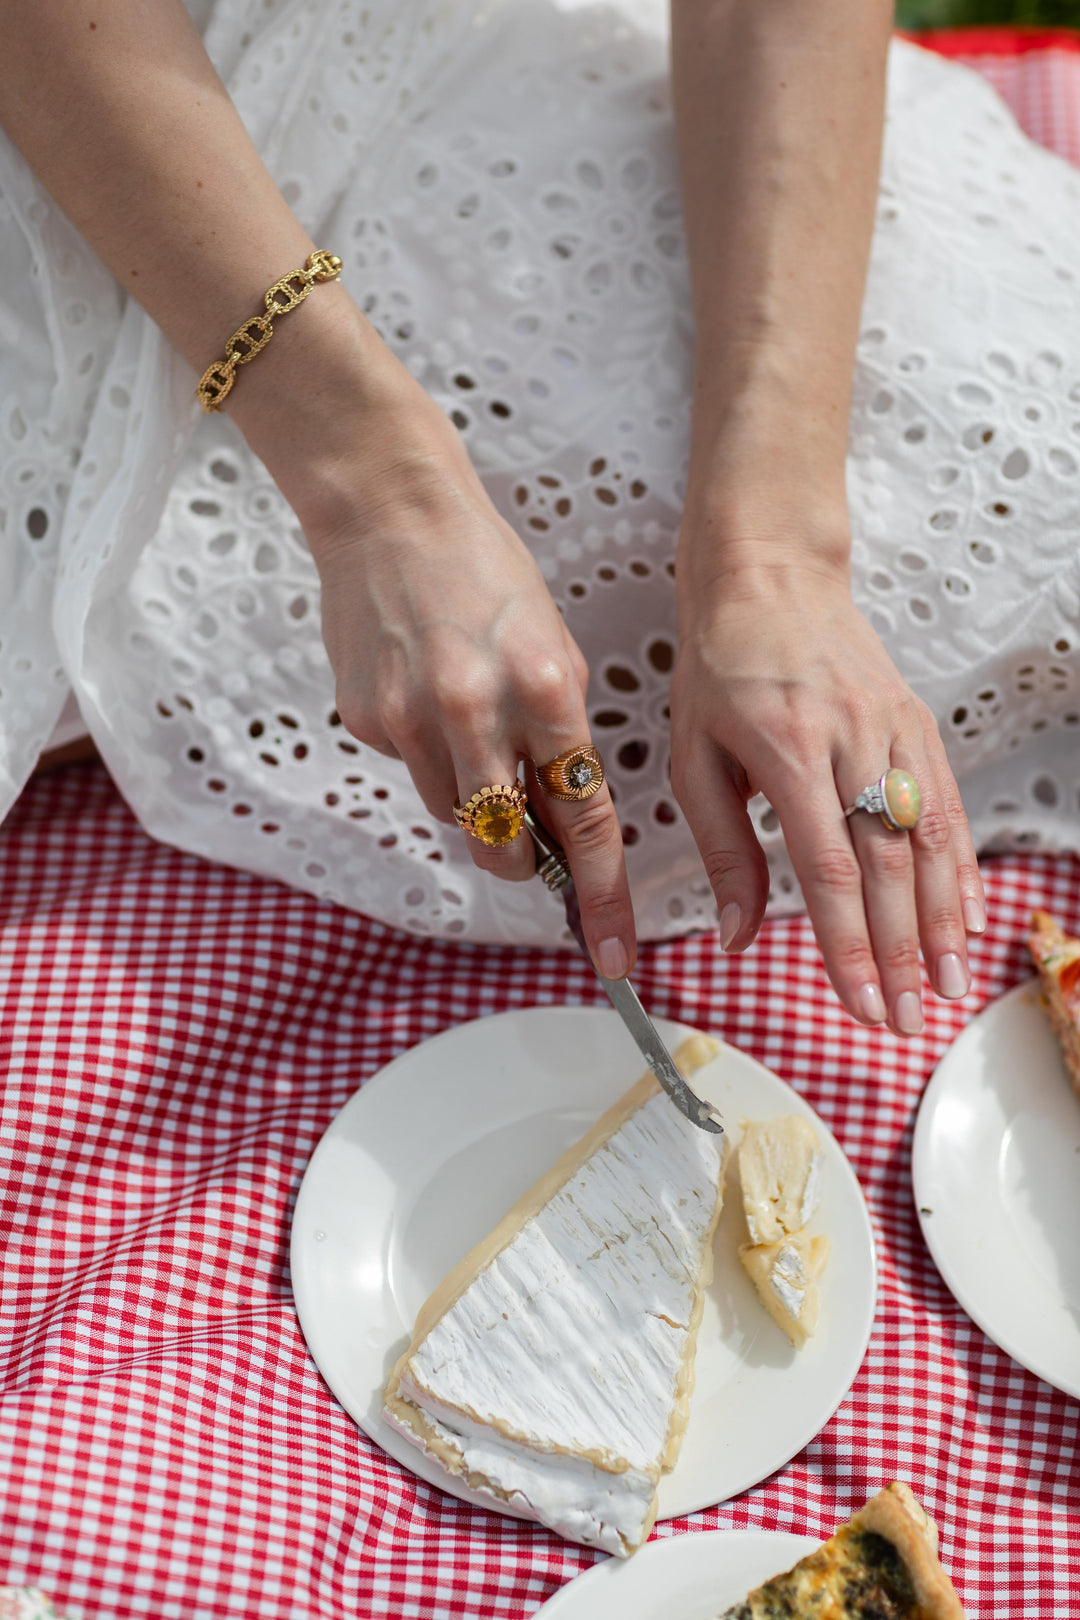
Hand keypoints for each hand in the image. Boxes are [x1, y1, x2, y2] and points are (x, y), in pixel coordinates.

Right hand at [289, 368, 635, 978]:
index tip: (612, 950)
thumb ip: (559, 735)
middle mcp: (478, 711)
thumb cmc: (485, 573)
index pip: (583, 818)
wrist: (391, 512)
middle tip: (531, 841)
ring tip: (468, 725)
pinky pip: (409, 771)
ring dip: (472, 799)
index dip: (601, 892)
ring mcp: (413, 719)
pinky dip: (426, 754)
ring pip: (454, 816)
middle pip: (505, 842)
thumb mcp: (551, 646)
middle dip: (524, 858)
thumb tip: (560, 819)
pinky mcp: (365, 719)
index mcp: (546, 688)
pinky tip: (422, 695)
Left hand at [670, 551, 985, 1034]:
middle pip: (887, 864)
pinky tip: (967, 916)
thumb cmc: (718, 664)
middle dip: (901, 951)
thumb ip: (722, 848)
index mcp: (786, 749)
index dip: (848, 942)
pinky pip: (945, 802)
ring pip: (929, 838)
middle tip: (907, 1019)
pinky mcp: (915, 721)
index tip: (860, 1001)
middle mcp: (851, 739)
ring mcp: (892, 728)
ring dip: (943, 921)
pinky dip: (961, 865)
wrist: (768, 573)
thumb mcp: (693, 755)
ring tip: (948, 987)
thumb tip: (735, 934)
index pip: (826, 867)